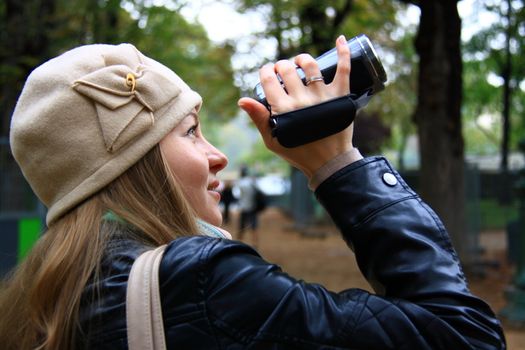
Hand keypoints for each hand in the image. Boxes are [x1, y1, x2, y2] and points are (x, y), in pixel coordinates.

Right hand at [238, 35, 354, 178]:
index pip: (269, 79)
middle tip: (282, 71)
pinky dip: (343, 52)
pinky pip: (343, 70)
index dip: (265, 71)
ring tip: (299, 62)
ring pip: (310, 66)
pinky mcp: (340, 96)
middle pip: (287, 69)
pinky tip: (341, 40)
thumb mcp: (272, 140)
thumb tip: (242, 100)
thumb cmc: (298, 152)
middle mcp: (302, 100)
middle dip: (281, 65)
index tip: (267, 73)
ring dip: (302, 59)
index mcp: (283, 110)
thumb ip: (258, 118)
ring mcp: (322, 97)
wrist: (329, 162)